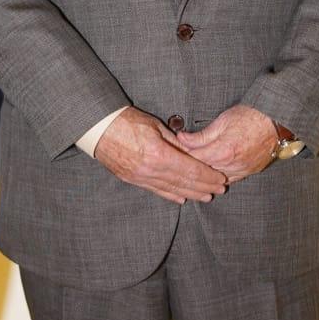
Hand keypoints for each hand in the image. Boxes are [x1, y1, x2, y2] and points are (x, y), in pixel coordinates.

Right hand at [94, 106, 227, 204]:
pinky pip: (156, 190)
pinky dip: (171, 195)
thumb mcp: (155, 125)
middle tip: (220, 190)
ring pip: (171, 189)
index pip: (191, 170)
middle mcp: (151, 170)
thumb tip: (191, 152)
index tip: (220, 179)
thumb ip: (175, 142)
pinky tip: (181, 198)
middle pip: (184, 183)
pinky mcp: (133, 179)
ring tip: (206, 197)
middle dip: (204, 187)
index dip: (208, 176)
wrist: (98, 128)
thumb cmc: (126, 121)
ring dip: (191, 194)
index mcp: (159, 154)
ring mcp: (141, 177)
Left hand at [177, 104, 276, 183]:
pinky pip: (230, 180)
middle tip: (178, 164)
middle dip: (190, 168)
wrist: (275, 120)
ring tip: (192, 171)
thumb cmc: (249, 116)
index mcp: (223, 151)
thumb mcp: (221, 121)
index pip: (194, 160)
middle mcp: (232, 165)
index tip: (172, 154)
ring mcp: (242, 170)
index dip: (181, 157)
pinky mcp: (249, 172)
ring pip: (216, 180)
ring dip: (204, 176)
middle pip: (203, 172)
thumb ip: (200, 135)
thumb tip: (181, 139)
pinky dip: (219, 178)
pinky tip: (211, 175)